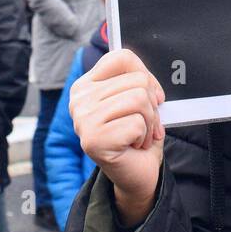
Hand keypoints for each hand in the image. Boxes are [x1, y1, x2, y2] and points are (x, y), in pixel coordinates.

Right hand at [69, 49, 165, 224]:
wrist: (137, 174)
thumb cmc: (137, 134)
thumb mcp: (138, 100)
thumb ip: (137, 80)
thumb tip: (146, 78)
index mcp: (86, 85)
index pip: (123, 57)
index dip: (146, 76)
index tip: (149, 97)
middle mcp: (79, 100)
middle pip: (138, 80)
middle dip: (152, 106)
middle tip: (143, 124)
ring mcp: (83, 120)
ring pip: (139, 99)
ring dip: (149, 122)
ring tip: (138, 135)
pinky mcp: (93, 140)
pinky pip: (137, 123)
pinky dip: (144, 137)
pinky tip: (132, 147)